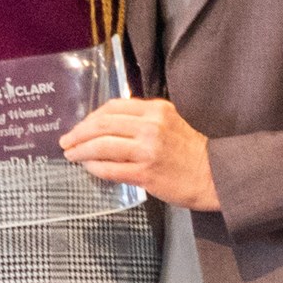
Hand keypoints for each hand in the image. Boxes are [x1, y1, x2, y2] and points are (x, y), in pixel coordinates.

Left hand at [61, 97, 218, 212]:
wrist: (216, 175)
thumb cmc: (193, 151)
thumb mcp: (171, 122)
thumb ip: (144, 120)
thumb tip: (111, 125)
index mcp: (156, 110)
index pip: (113, 107)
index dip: (91, 117)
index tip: (81, 126)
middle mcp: (150, 126)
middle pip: (102, 124)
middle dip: (79, 133)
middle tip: (66, 141)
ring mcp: (147, 150)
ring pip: (102, 146)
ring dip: (81, 150)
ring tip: (71, 155)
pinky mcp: (146, 173)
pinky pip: (111, 168)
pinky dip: (95, 167)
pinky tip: (89, 167)